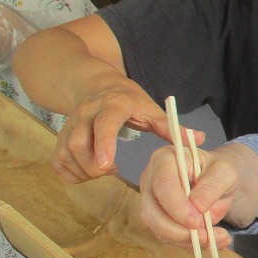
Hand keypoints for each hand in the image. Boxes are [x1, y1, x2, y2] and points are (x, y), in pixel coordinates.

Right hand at [51, 82, 198, 182]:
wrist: (94, 84)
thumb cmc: (127, 99)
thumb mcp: (150, 108)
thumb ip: (171, 127)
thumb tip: (198, 139)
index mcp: (113, 104)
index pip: (104, 123)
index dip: (104, 144)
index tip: (107, 164)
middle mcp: (87, 113)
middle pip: (78, 142)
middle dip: (92, 165)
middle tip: (110, 170)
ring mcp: (71, 124)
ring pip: (65, 152)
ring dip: (83, 170)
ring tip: (103, 171)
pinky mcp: (61, 136)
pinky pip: (58, 160)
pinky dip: (70, 173)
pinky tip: (88, 173)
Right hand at [139, 144, 237, 248]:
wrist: (220, 182)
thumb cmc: (219, 171)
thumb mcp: (225, 172)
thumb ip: (212, 185)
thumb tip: (197, 206)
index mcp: (165, 159)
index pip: (164, 185)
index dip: (177, 207)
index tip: (197, 221)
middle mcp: (152, 180)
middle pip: (152, 211)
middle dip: (178, 230)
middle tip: (205, 236)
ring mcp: (152, 202)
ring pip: (158, 229)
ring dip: (186, 240)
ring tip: (217, 238)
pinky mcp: (159, 220)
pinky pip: (169, 237)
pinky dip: (190, 243)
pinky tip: (213, 241)